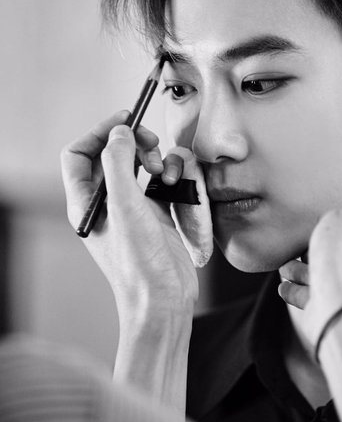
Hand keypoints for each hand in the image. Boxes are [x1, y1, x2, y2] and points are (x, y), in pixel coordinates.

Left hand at [61, 111, 198, 316]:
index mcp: (87, 202)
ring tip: (168, 175)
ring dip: (159, 161)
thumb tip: (121, 132)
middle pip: (115, 155)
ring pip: (143, 166)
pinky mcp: (158, 216)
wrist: (165, 301)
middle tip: (152, 146)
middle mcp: (107, 203)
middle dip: (136, 144)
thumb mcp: (126, 207)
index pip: (79, 154)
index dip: (100, 132)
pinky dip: (174, 178)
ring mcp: (133, 209)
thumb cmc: (140, 263)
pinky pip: (165, 183)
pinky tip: (181, 188)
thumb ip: (119, 163)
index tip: (126, 121)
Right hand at [279, 206, 341, 346]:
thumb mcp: (340, 218)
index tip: (323, 226)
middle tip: (298, 249)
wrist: (341, 311)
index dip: (340, 224)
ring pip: (327, 274)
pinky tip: (284, 286)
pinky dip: (298, 290)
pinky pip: (318, 296)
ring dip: (301, 271)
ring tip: (284, 267)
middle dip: (314, 251)